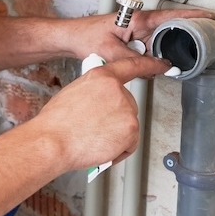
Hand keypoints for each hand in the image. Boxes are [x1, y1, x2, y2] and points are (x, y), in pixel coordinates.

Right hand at [33, 54, 171, 170]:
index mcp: (102, 77)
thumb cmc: (56, 122)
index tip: (161, 65)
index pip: (131, 66)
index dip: (148, 65)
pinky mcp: (131, 130)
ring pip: (128, 125)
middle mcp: (118, 91)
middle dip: (115, 118)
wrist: (53, 141)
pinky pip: (130, 143)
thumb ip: (95, 91)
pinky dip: (118, 150)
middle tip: (95, 128)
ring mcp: (127, 110)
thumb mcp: (74, 92)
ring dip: (116, 135)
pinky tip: (101, 147)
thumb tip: (101, 101)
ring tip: (93, 139)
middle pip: (128, 105)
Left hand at [72, 7, 214, 60]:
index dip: (192, 16)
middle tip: (188, 52)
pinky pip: (149, 51)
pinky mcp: (133, 42)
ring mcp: (137, 33)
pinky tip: (148, 66)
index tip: (209, 17)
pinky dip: (150, 59)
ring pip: (158, 46)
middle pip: (168, 34)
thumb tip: (160, 68)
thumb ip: (137, 62)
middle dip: (177, 44)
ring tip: (160, 63)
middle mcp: (140, 23)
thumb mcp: (113, 53)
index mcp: (138, 19)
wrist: (71, 39)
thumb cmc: (86, 37)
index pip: (171, 16)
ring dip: (160, 55)